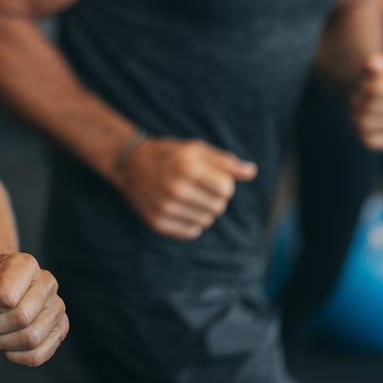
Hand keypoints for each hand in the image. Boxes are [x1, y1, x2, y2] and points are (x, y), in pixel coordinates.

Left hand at [0, 252, 67, 365]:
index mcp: (27, 265)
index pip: (8, 298)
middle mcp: (48, 283)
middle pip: (21, 319)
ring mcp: (57, 307)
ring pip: (32, 340)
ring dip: (3, 344)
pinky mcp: (60, 329)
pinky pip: (38, 355)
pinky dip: (15, 356)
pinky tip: (5, 345)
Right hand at [114, 136, 256, 239]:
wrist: (130, 163)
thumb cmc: (168, 154)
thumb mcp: (195, 149)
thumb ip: (225, 161)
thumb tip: (252, 172)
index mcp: (188, 167)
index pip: (227, 189)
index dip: (223, 183)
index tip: (209, 177)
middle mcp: (176, 189)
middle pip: (219, 207)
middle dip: (213, 198)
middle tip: (197, 187)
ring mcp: (165, 208)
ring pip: (206, 222)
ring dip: (202, 211)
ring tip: (187, 197)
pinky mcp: (157, 223)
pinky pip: (191, 232)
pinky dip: (191, 223)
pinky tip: (181, 209)